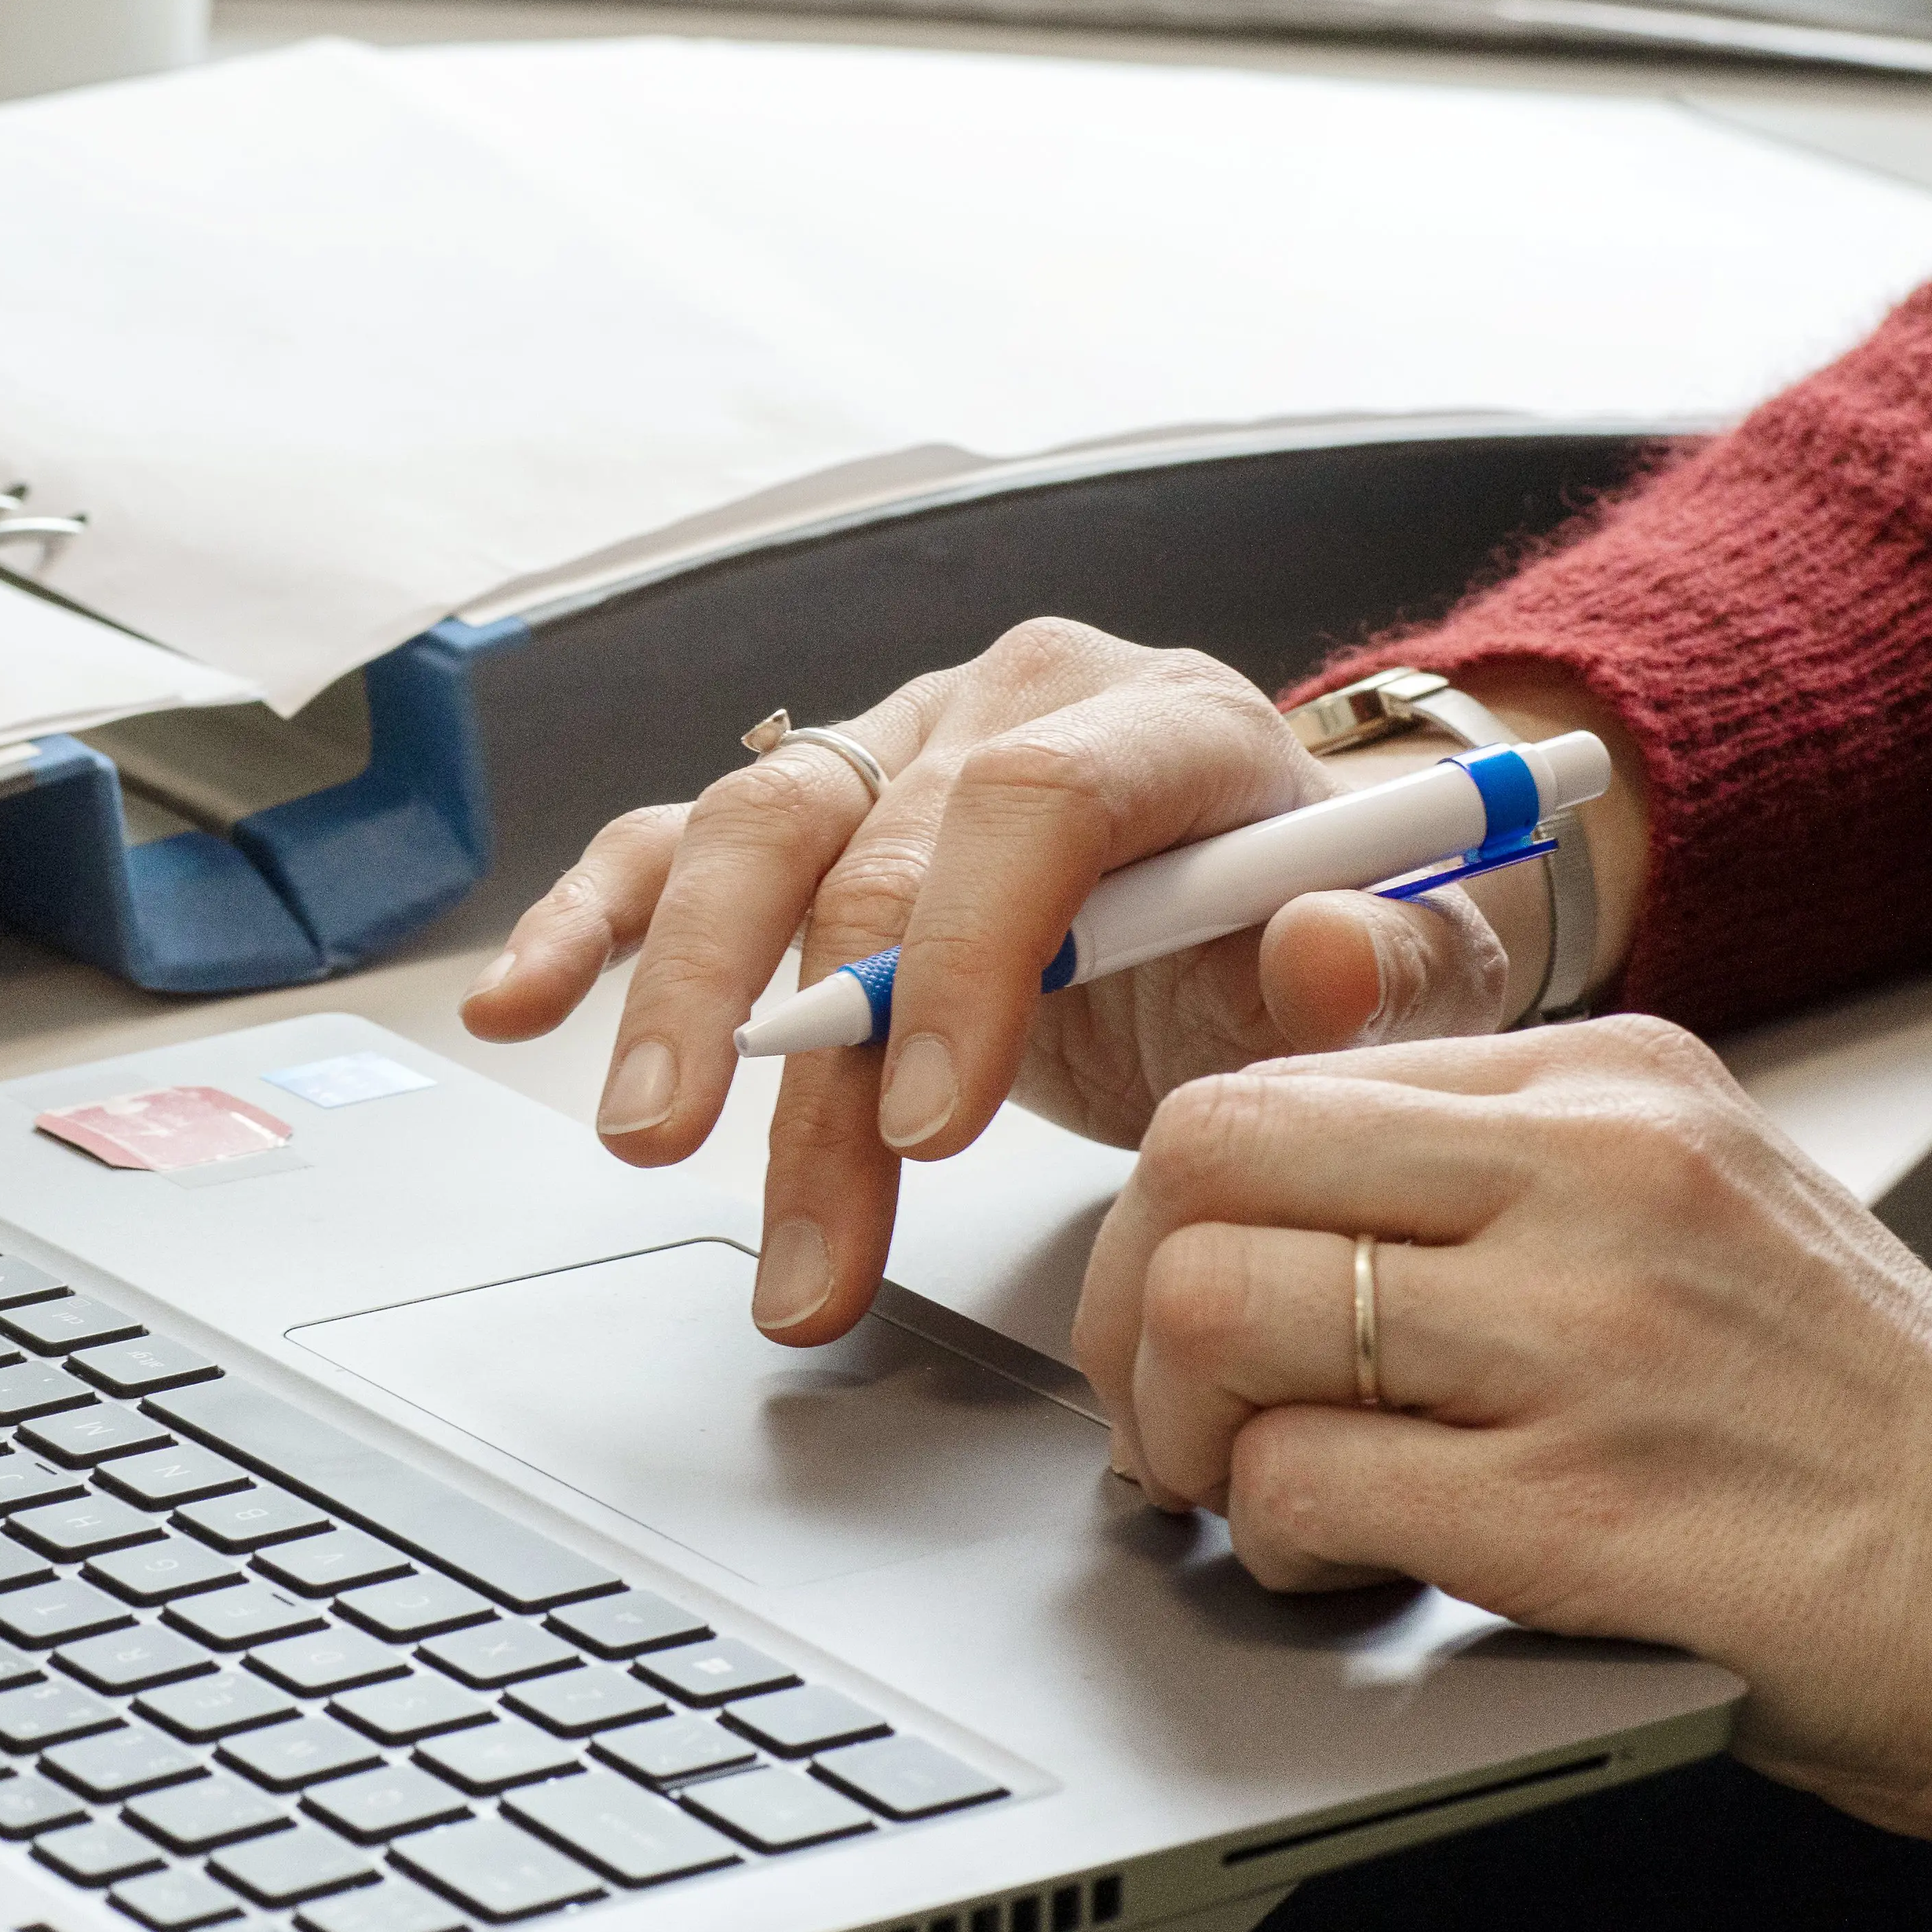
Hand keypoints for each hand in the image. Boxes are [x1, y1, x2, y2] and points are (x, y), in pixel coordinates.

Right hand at [461, 620, 1528, 1345]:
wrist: (1281, 887)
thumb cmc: (1323, 930)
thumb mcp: (1411, 965)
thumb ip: (1396, 967)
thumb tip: (1328, 949)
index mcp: (1159, 720)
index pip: (1032, 803)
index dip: (965, 957)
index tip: (932, 1126)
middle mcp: (1000, 705)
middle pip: (865, 848)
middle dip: (815, 1056)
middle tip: (800, 1226)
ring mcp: (887, 747)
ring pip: (745, 842)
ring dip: (684, 1004)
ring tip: (653, 1149)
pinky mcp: (811, 812)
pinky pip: (667, 845)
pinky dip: (587, 924)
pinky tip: (520, 1003)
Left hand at [1077, 1012, 1931, 1850]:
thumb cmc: (1873, 1424)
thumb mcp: (1693, 1209)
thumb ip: (1500, 1178)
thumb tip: (1267, 1202)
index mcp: (1614, 1084)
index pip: (1269, 1081)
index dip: (1178, 1214)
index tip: (1186, 1306)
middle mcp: (1595, 1175)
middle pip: (1201, 1161)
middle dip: (1129, 1306)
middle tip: (1165, 1413)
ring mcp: (1586, 1335)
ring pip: (1213, 1310)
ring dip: (1181, 1435)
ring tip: (1251, 1499)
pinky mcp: (1577, 1504)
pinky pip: (1295, 1479)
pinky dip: (1273, 1541)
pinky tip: (1345, 1570)